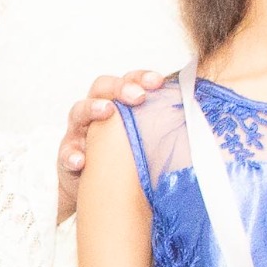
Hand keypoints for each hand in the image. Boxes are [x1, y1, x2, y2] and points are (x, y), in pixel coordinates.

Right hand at [53, 68, 172, 222]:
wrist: (91, 189)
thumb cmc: (123, 159)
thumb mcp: (142, 142)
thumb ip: (161, 130)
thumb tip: (201, 127)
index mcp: (118, 104)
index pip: (128, 81)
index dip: (141, 78)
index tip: (158, 82)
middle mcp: (96, 111)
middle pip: (102, 87)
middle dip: (120, 88)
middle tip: (138, 97)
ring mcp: (78, 132)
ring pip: (78, 111)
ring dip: (92, 108)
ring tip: (106, 112)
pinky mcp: (65, 156)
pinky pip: (65, 153)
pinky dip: (71, 154)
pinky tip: (80, 161)